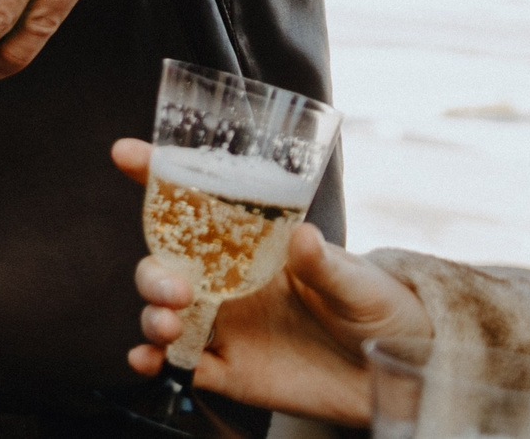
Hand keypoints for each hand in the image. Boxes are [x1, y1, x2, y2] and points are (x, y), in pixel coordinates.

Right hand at [112, 138, 427, 420]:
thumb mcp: (359, 281)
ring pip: (164, 311)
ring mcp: (226, 324)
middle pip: (166, 264)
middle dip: (153, 271)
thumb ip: (325, 263)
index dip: (156, 175)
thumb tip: (302, 236)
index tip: (126, 154)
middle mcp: (229, 281)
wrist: (403, 374)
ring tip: (167, 325)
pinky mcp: (229, 369)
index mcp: (252, 244)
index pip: (196, 203)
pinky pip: (179, 362)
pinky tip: (146, 359)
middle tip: (174, 287)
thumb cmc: (380, 309)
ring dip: (151, 314)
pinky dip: (152, 359)